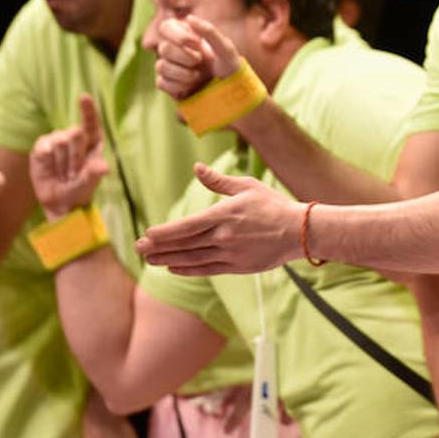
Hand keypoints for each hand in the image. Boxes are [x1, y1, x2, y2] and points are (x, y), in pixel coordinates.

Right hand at [29, 95, 108, 219]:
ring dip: (61, 162)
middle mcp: (76, 138)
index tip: (83, 97)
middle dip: (75, 156)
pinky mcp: (42, 147)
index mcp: (93, 142)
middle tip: (73, 173)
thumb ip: (94, 174)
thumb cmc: (80, 189)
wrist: (59, 202)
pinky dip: (46, 157)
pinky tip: (48, 167)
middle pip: (75, 133)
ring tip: (63, 173)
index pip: (91, 123)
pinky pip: (43, 145)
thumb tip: (103, 167)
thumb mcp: (89, 184)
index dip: (88, 110)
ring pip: (59, 140)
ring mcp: (58, 140)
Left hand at [135, 163, 302, 274]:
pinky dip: (188, 269)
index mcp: (225, 214)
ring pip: (192, 258)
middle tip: (138, 248)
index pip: (187, 226)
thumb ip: (218, 181)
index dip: (165, 232)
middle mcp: (224, 236)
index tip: (147, 233)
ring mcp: (230, 253)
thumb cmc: (274, 205)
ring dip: (168, 260)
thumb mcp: (246, 186)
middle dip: (159, 247)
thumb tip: (196, 168)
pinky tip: (173, 268)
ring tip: (150, 260)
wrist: (300, 231)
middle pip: (184, 244)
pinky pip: (207, 269)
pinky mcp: (237, 266)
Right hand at [154, 15, 244, 99]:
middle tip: (200, 61)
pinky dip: (178, 85)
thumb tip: (189, 18)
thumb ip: (210, 31)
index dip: (178, 35)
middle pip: (163, 48)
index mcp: (185, 35)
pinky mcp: (167, 84)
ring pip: (161, 66)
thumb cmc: (229, 66)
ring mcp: (168, 67)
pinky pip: (161, 83)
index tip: (197, 43)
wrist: (230, 91)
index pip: (166, 27)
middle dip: (185, 57)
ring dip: (183, 73)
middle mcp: (173, 49)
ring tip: (198, 75)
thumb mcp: (226, 48)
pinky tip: (191, 86)